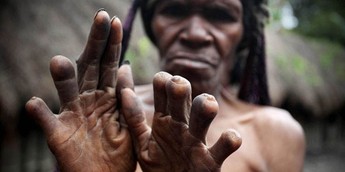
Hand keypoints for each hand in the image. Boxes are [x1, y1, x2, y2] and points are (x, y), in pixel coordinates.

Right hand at [25, 10, 135, 171]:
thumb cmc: (118, 152)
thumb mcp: (127, 122)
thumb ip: (124, 97)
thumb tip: (125, 67)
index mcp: (107, 97)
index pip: (109, 65)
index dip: (112, 44)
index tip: (116, 22)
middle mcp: (89, 101)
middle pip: (91, 67)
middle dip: (96, 43)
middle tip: (101, 17)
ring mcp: (73, 116)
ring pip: (66, 91)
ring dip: (62, 77)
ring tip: (59, 62)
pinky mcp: (58, 135)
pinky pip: (45, 121)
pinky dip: (39, 112)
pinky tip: (35, 103)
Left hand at [121, 72, 241, 171]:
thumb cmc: (160, 166)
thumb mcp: (141, 142)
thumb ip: (133, 117)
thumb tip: (124, 90)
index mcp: (164, 119)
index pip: (163, 89)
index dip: (162, 81)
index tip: (161, 80)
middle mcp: (181, 125)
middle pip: (183, 96)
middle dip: (180, 87)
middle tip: (177, 86)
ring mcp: (197, 141)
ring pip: (204, 115)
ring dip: (205, 106)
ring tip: (208, 104)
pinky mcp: (211, 160)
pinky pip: (225, 146)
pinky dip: (230, 140)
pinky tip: (230, 137)